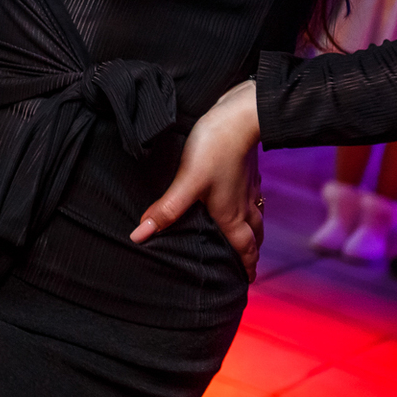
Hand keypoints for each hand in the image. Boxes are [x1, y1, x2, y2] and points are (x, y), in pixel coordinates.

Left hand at [131, 79, 263, 280]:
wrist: (241, 115)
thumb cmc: (216, 148)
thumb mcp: (187, 182)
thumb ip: (166, 210)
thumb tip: (140, 235)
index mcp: (231, 214)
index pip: (245, 248)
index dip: (247, 266)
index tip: (248, 281)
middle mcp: (244, 203)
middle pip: (255, 234)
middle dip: (252, 251)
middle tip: (248, 263)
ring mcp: (249, 184)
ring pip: (256, 214)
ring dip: (254, 228)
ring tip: (248, 234)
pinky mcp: (248, 167)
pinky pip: (253, 193)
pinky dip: (250, 202)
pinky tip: (241, 194)